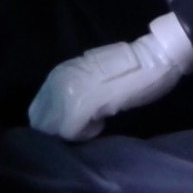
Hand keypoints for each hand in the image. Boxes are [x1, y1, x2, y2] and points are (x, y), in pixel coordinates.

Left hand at [28, 14, 192, 140]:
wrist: (154, 59)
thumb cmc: (131, 69)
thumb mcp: (93, 76)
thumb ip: (76, 90)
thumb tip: (64, 113)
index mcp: (58, 74)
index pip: (38, 110)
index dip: (56, 121)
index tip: (80, 120)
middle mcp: (57, 81)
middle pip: (42, 122)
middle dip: (61, 129)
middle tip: (86, 125)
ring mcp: (67, 93)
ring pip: (54, 128)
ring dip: (73, 131)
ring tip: (96, 122)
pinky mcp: (81, 105)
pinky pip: (70, 132)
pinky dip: (85, 134)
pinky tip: (103, 123)